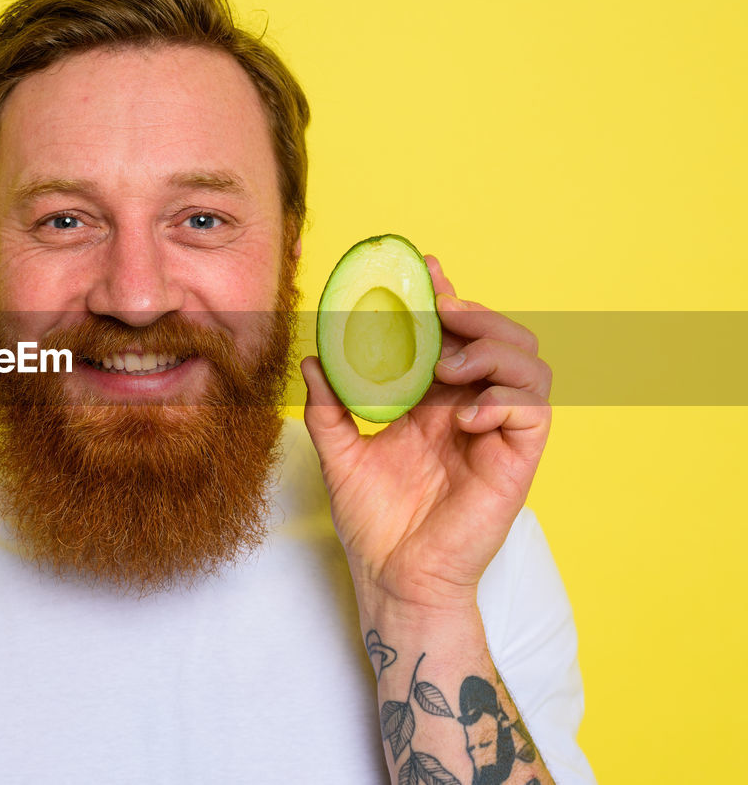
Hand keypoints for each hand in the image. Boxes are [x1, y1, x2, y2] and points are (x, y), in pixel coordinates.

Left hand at [301, 255, 551, 613]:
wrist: (391, 576)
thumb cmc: (372, 522)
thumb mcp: (340, 453)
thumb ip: (328, 407)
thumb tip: (310, 359)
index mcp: (434, 402)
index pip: (454, 336)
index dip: (448, 298)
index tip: (425, 269)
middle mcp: (471, 409)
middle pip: (501, 339)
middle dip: (476, 314)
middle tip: (441, 311)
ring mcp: (497, 433)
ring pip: (530, 365)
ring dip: (494, 349)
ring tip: (450, 365)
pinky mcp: (516, 461)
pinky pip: (534, 411)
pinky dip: (505, 397)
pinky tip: (465, 412)